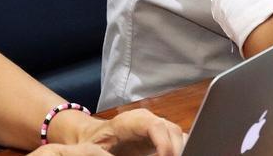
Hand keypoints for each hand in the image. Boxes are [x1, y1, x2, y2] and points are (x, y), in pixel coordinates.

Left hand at [44, 108, 184, 155]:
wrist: (91, 136)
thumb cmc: (92, 143)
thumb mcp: (95, 150)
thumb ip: (108, 155)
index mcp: (130, 121)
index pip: (155, 126)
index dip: (165, 143)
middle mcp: (146, 120)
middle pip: (172, 130)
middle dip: (177, 149)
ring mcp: (154, 126)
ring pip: (177, 135)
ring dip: (180, 150)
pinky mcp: (158, 136)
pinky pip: (175, 141)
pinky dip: (179, 151)